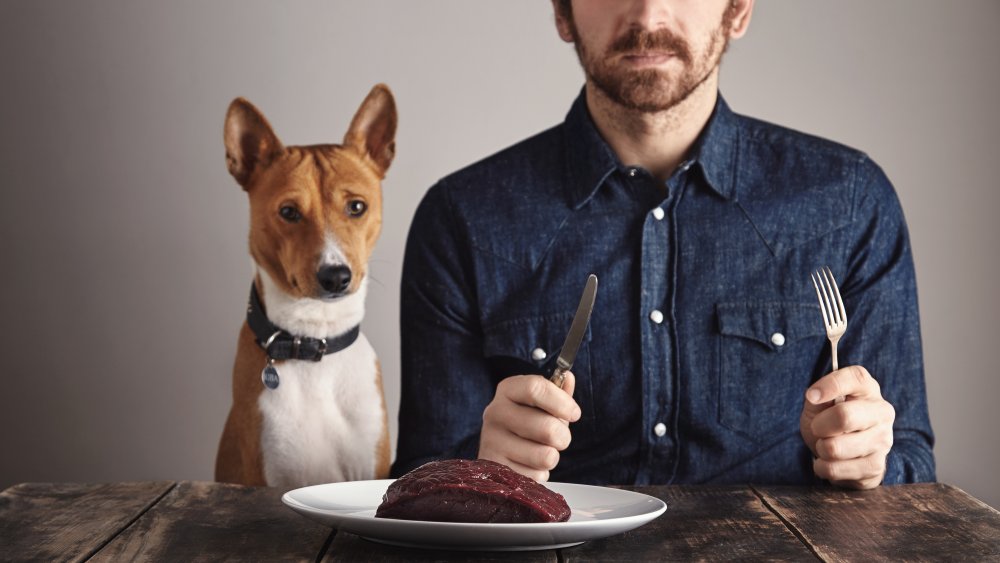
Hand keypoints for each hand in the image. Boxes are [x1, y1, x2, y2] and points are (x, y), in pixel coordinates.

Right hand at [478, 372, 581, 481]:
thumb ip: (557, 392)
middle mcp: (495, 412)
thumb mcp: (542, 406)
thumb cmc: (525, 425)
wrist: (498, 453)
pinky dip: (539, 473)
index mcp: (508, 390)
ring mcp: (492, 441)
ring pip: (546, 455)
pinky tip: (528, 464)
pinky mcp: (496, 468)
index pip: (536, 387)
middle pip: (547, 427)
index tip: (574, 413)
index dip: (562, 401)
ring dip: (552, 457)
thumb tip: (568, 377)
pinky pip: (536, 476)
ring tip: (541, 451)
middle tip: (558, 437)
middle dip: (563, 437)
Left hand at [800, 365, 894, 488]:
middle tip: (817, 428)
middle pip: (845, 417)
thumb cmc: (829, 421)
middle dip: (819, 425)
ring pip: (836, 447)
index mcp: (868, 389)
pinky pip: (836, 469)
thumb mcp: (819, 404)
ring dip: (820, 448)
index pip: (855, 378)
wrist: (843, 455)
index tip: (811, 396)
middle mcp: (882, 412)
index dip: (830, 385)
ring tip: (825, 446)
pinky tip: (830, 462)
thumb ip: (817, 397)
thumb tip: (814, 395)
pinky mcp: (876, 466)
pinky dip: (823, 467)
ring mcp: (883, 440)